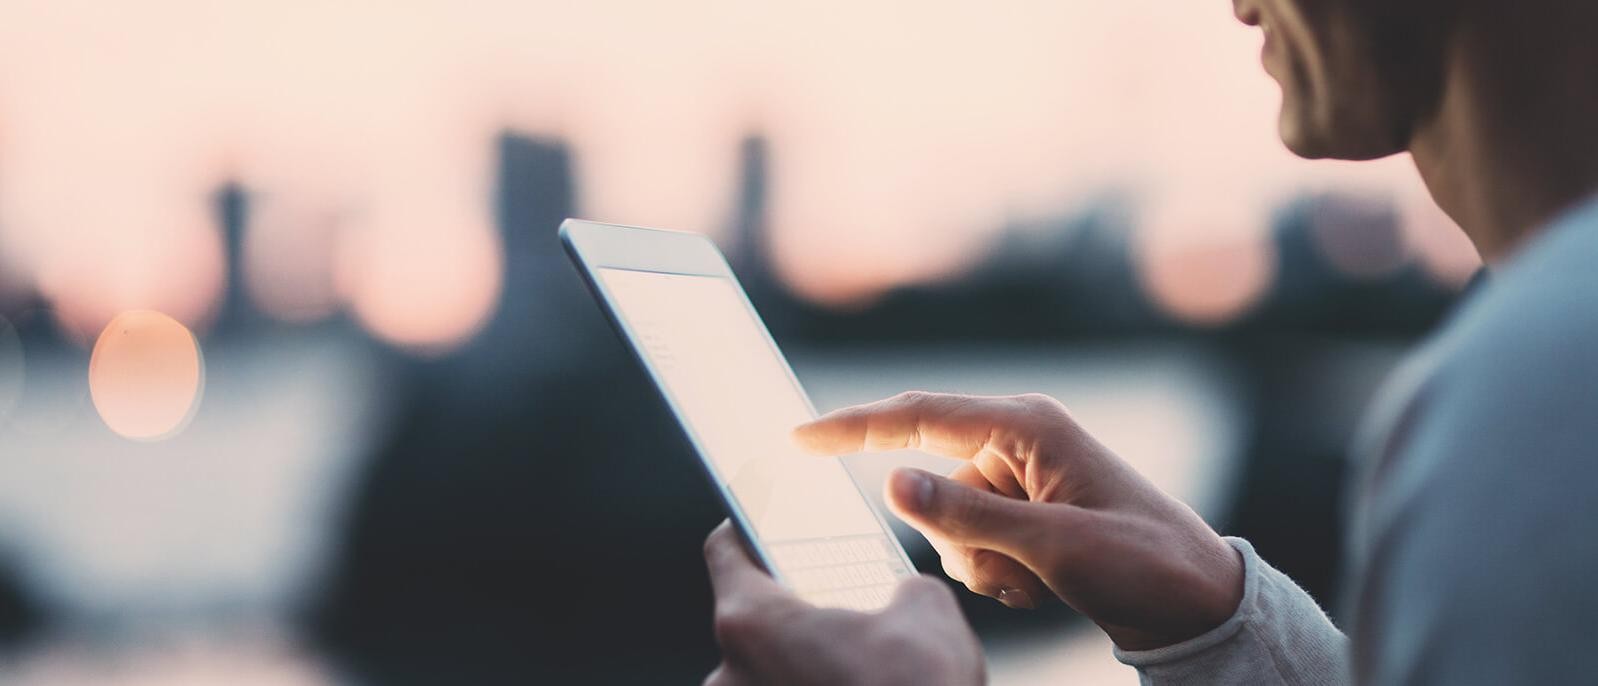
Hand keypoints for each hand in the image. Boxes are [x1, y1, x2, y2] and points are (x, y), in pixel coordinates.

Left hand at [701, 521, 983, 685]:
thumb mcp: (928, 613)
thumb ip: (901, 590)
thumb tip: (904, 601)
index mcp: (752, 624)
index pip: (726, 553)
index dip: (747, 531)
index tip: (756, 526)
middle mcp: (728, 679)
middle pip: (752, 626)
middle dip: (796, 620)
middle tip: (841, 615)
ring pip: (767, 680)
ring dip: (803, 673)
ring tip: (860, 671)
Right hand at [794, 392, 1242, 650]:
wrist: (1194, 604)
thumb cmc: (1142, 561)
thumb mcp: (1053, 545)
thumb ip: (966, 514)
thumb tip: (890, 482)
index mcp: (1028, 426)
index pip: (919, 417)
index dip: (852, 426)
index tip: (798, 437)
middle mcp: (1018, 442)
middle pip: (932, 480)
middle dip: (956, 534)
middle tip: (1011, 569)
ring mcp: (1020, 478)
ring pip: (945, 519)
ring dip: (978, 560)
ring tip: (1037, 579)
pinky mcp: (1023, 511)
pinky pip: (968, 539)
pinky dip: (991, 569)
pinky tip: (1040, 583)